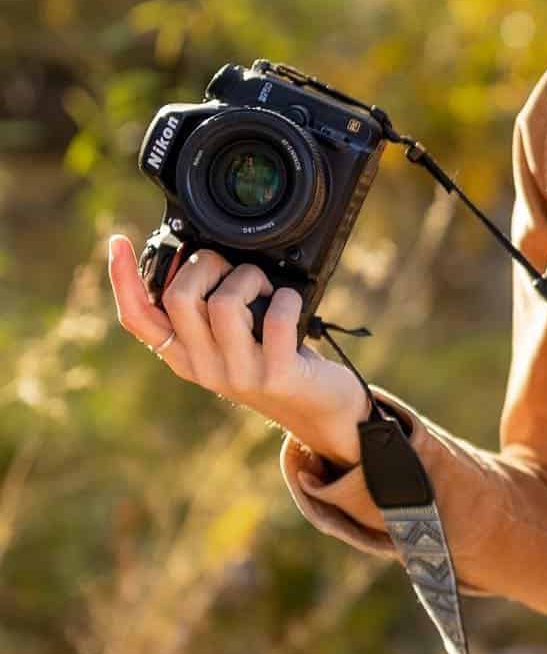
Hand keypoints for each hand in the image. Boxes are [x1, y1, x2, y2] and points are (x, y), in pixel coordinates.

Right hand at [107, 234, 371, 466]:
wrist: (320, 411)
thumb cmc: (277, 361)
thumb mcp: (231, 341)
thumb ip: (207, 312)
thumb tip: (194, 258)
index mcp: (184, 356)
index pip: (137, 319)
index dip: (122, 279)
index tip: (118, 241)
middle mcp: (204, 368)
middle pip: (179, 298)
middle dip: (206, 264)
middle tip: (231, 268)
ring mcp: (239, 375)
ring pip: (224, 303)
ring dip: (249, 278)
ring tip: (265, 288)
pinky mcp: (277, 375)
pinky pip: (276, 316)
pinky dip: (287, 296)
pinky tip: (291, 301)